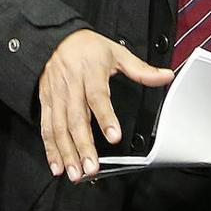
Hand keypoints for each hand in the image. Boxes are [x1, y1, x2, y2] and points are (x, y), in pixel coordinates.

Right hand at [38, 29, 173, 182]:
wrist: (57, 38)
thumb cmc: (89, 47)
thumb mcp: (117, 52)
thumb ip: (141, 69)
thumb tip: (165, 76)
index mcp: (90, 71)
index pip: (98, 97)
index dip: (105, 117)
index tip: (114, 136)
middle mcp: (71, 84)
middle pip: (76, 118)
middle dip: (83, 145)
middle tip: (91, 167)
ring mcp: (56, 94)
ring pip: (59, 127)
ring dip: (66, 152)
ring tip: (75, 172)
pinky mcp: (46, 102)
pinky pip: (46, 127)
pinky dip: (50, 148)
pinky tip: (57, 164)